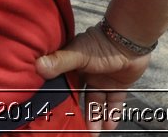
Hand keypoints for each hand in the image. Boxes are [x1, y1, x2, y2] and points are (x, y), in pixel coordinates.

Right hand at [36, 25, 151, 132]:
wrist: (130, 39)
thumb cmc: (101, 44)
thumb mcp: (78, 54)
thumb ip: (59, 61)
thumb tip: (37, 66)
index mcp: (74, 64)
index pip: (64, 84)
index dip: (60, 98)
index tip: (54, 113)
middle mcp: (87, 73)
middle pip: (80, 97)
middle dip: (78, 113)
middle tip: (74, 129)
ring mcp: (103, 79)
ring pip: (97, 102)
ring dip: (95, 118)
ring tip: (92, 134)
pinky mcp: (118, 85)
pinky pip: (114, 102)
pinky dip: (112, 114)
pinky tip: (109, 127)